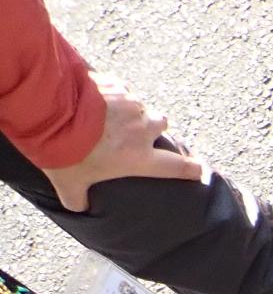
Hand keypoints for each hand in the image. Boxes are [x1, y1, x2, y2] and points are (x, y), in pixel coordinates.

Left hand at [40, 77, 203, 212]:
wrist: (49, 112)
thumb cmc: (64, 152)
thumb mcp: (69, 183)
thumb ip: (78, 198)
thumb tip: (79, 208)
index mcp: (140, 158)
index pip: (178, 167)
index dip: (193, 169)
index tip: (200, 170)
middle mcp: (142, 130)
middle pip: (162, 125)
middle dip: (153, 127)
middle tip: (136, 131)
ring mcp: (130, 105)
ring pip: (142, 105)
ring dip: (132, 109)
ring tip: (113, 112)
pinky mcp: (115, 85)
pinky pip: (120, 88)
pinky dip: (113, 92)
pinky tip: (97, 96)